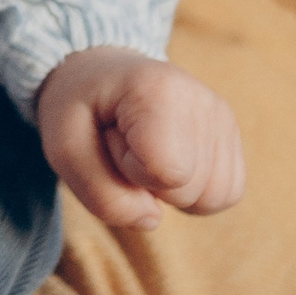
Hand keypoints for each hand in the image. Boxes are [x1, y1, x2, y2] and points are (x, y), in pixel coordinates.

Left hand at [37, 46, 246, 229]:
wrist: (100, 74)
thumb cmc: (80, 108)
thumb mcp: (63, 148)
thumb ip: (101, 195)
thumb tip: (152, 220)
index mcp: (160, 91)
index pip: (168, 173)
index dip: (131, 172)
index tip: (112, 138)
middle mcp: (204, 100)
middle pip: (189, 191)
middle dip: (146, 182)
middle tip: (123, 142)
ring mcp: (223, 117)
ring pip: (213, 198)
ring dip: (170, 188)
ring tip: (143, 149)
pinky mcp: (232, 133)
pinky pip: (226, 193)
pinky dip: (193, 190)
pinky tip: (166, 159)